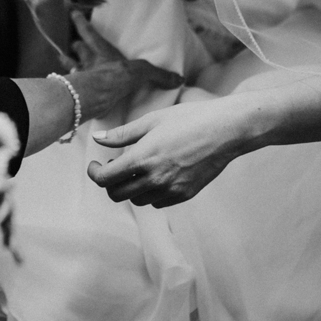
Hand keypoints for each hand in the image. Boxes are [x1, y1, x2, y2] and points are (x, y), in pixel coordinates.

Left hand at [65, 11, 182, 123]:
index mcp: (103, 52)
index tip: (73, 13)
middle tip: (71, 44)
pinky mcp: (75, 91)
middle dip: (75, 46)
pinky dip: (66, 87)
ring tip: (61, 62)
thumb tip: (179, 79)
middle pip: (78, 49)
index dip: (82, 23)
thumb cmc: (117, 77)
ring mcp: (79, 76)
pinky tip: (64, 90)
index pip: (90, 33)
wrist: (97, 95)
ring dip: (66, 64)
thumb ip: (159, 75)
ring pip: (69, 66)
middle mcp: (88, 62)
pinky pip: (68, 87)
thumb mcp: (143, 72)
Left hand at [85, 98, 247, 206]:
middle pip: (116, 195)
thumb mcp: (152, 120)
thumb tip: (97, 138)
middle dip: (109, 182)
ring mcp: (170, 189)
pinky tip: (157, 173)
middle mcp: (154, 178)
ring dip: (130, 188)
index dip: (94, 173)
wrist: (226, 130)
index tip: (96, 164)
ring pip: (136, 200)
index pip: (105, 179)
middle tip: (114, 166)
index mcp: (142, 158)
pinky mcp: (184, 195)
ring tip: (138, 168)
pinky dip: (150, 192)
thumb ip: (122, 134)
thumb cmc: (189, 119)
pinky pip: (157, 202)